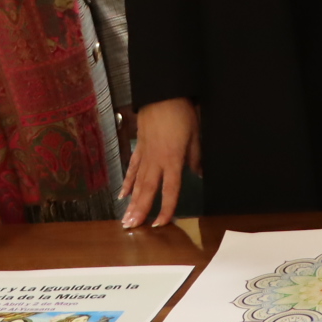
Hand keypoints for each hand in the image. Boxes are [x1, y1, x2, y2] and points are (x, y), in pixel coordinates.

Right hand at [120, 98, 198, 228]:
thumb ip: (195, 157)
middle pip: (147, 190)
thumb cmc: (181, 113)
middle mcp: (156, 161)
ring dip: (131, 202)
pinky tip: (122, 194)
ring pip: (137, 183)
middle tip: (131, 228)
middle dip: (139, 210)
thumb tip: (198, 173)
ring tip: (125, 218)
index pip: (170, 190)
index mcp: (173, 160)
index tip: (160, 224)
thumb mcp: (195, 135)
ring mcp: (145, 154)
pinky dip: (127, 182)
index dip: (165, 209)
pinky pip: (132, 168)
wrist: (162, 93)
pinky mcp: (139, 146)